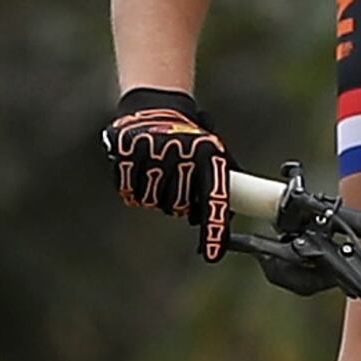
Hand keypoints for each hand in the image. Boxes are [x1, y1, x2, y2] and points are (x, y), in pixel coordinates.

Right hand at [102, 88, 231, 261]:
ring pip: (151, 201)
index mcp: (208, 155)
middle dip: (173, 202)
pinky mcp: (128, 151)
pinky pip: (129, 191)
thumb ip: (219, 184)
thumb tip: (232, 216)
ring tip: (155, 171)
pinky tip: (138, 170)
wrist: (156, 105)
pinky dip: (132, 188)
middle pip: (176, 206)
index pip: (213, 199)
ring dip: (151, 194)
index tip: (211, 255)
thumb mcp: (210, 152)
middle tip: (171, 182)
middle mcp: (183, 153)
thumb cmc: (187, 136)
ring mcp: (154, 152)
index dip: (212, 229)